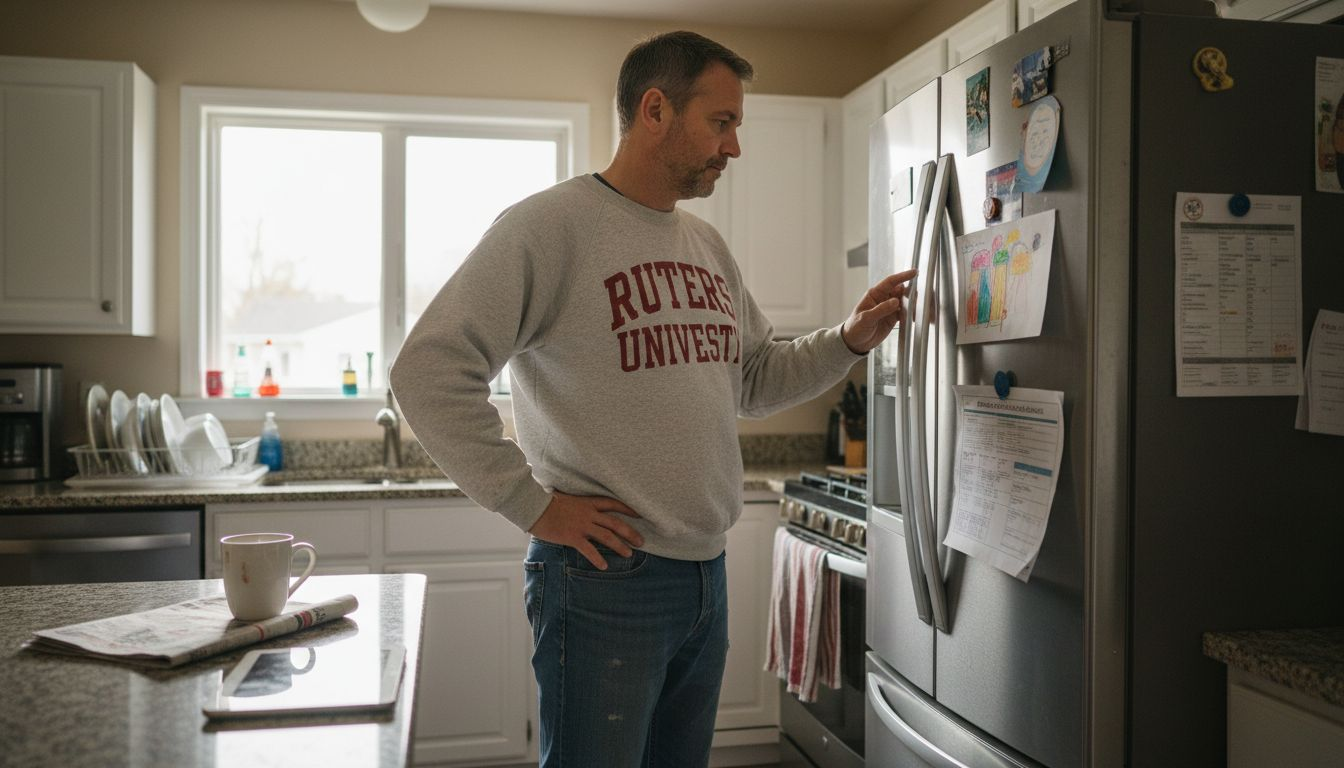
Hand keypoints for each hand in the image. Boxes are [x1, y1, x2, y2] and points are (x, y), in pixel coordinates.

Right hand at [528, 492, 643, 569]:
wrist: (534, 507)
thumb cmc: (547, 501)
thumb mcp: (566, 497)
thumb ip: (577, 503)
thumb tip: (579, 505)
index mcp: (588, 503)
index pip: (613, 504)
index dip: (628, 509)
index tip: (640, 514)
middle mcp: (588, 514)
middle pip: (615, 523)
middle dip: (630, 532)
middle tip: (641, 541)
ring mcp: (581, 526)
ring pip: (607, 537)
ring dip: (619, 546)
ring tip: (629, 554)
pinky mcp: (572, 537)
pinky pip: (589, 550)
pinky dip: (597, 559)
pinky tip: (604, 566)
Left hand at [841, 269, 917, 353]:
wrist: (855, 342)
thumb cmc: (855, 327)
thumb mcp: (866, 318)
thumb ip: (881, 309)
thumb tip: (896, 301)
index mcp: (874, 294)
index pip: (890, 282)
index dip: (902, 276)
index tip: (914, 273)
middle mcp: (883, 299)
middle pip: (900, 291)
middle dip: (910, 292)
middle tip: (917, 298)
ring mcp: (889, 308)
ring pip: (904, 302)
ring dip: (911, 304)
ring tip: (916, 309)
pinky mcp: (893, 318)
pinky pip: (905, 313)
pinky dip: (910, 314)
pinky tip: (913, 317)